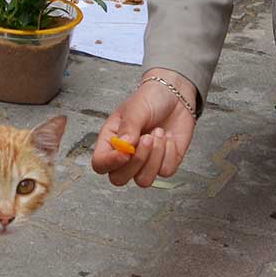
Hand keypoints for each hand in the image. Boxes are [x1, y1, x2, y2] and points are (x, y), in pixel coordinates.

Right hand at [92, 69, 196, 187]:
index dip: (110, 163)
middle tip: (147, 137)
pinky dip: (169, 153)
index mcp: (111, 141)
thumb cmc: (150, 99)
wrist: (175, 95)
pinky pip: (165, 171)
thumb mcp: (135, 108)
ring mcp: (145, 163)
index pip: (100, 163)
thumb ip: (128, 127)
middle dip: (137, 161)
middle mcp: (125, 157)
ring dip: (154, 157)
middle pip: (119, 179)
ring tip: (158, 133)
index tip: (126, 152)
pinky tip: (167, 137)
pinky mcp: (164, 164)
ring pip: (143, 180)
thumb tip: (124, 146)